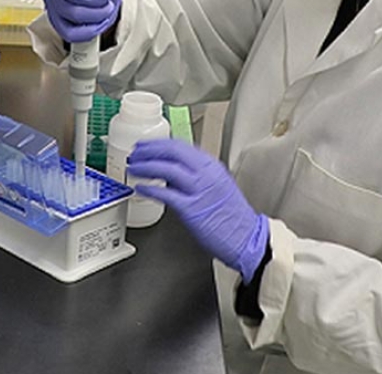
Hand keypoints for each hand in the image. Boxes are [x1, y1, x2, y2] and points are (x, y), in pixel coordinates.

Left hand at [127, 139, 268, 282]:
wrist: (247, 238)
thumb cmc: (232, 217)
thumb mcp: (217, 186)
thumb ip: (197, 177)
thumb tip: (171, 176)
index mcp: (212, 167)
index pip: (181, 146)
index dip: (159, 144)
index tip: (146, 145)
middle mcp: (207, 174)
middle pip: (172, 152)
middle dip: (150, 150)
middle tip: (135, 153)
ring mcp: (200, 190)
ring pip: (167, 169)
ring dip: (146, 166)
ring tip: (134, 167)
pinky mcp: (193, 209)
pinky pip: (166, 195)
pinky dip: (151, 189)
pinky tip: (141, 188)